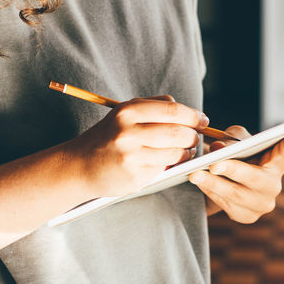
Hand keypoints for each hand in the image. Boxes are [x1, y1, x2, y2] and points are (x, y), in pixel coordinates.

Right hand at [68, 95, 207, 196]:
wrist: (80, 165)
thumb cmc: (108, 136)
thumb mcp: (124, 113)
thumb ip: (155, 106)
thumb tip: (187, 110)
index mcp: (128, 112)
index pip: (173, 111)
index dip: (194, 116)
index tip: (202, 121)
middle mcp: (128, 133)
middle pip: (178, 133)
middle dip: (193, 136)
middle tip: (195, 138)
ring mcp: (132, 157)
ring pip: (175, 153)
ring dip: (186, 153)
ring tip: (184, 150)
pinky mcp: (135, 177)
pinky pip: (164, 169)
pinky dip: (169, 166)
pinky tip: (163, 162)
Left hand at [188, 126, 283, 222]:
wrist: (227, 182)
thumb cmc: (237, 156)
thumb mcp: (236, 140)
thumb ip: (231, 139)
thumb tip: (219, 148)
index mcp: (276, 163)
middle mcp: (273, 185)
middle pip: (254, 178)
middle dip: (232, 170)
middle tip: (213, 164)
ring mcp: (262, 204)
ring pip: (236, 195)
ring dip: (213, 183)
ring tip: (194, 174)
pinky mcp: (247, 216)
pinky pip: (227, 206)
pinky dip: (211, 193)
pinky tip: (199, 184)